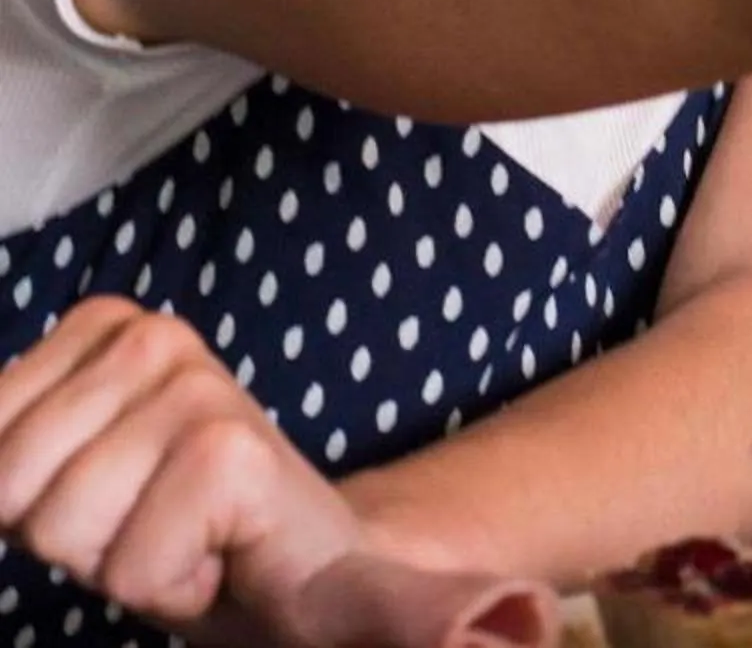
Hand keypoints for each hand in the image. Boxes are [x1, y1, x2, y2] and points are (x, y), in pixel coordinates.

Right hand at [0, 300, 552, 647]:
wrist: (286, 508)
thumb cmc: (309, 566)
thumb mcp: (372, 611)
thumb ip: (432, 618)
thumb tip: (513, 631)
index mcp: (227, 442)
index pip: (119, 565)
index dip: (156, 585)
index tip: (215, 566)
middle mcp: (182, 364)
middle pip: (47, 510)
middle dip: (96, 542)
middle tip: (166, 532)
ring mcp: (141, 336)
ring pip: (11, 475)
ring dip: (64, 510)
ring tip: (138, 504)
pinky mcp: (94, 321)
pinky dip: (18, 469)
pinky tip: (87, 468)